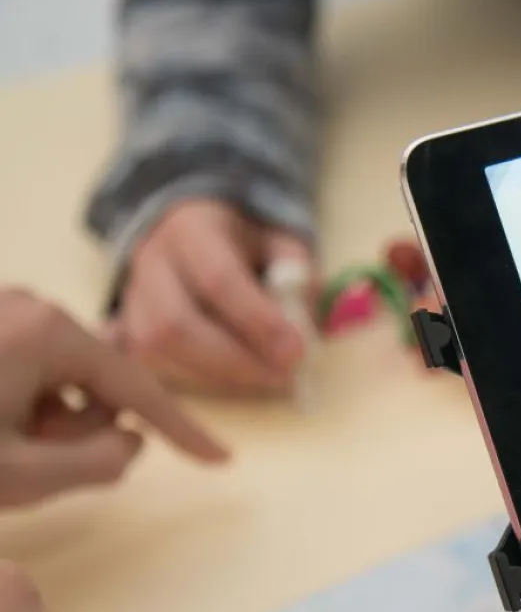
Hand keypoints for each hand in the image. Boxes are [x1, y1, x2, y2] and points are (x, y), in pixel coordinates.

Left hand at [0, 288, 226, 507]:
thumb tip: (132, 442)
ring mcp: (4, 311)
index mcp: (49, 331)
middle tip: (25, 458)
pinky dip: (20, 404)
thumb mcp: (20, 475)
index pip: (138, 388)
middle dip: (76, 429)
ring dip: (46, 420)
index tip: (220, 457)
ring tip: (2, 445)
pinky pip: (29, 368)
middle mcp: (31, 307)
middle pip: (95, 383)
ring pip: (61, 378)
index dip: (181, 428)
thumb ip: (98, 463)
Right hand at [115, 199, 313, 395]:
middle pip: (174, 325)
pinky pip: (151, 368)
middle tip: (283, 376)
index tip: (296, 352)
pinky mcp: (127, 333)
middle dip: (234, 361)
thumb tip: (302, 323)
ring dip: (218, 377)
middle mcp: (150, 264)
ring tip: (266, 378)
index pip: (218, 279)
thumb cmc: (244, 244)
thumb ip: (297, 275)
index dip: (257, 321)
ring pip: (157, 354)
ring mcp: (131, 301)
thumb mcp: (281, 242)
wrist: (193, 234)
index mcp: (191, 231)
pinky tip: (234, 378)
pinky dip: (196, 381)